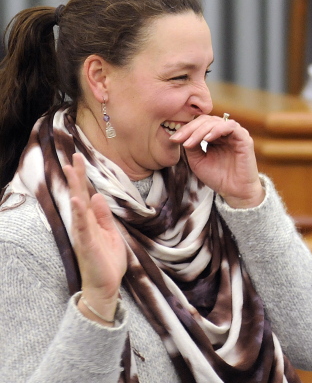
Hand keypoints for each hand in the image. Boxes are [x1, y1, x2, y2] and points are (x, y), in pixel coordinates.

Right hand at [66, 152, 126, 323]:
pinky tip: (77, 201)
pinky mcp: (86, 243)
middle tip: (73, 156)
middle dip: (77, 176)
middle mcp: (84, 224)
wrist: (106, 285)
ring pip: (78, 207)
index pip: (85, 194)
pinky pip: (82, 226)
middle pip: (79, 195)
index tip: (78, 159)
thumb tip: (96, 196)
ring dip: (75, 189)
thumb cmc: (107, 260)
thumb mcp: (110, 232)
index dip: (82, 178)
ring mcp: (83, 233)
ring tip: (72, 171)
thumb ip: (102, 215)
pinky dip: (79, 213)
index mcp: (91, 220)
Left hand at [170, 114, 263, 207]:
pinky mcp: (245, 138)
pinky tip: (206, 139)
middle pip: (207, 120)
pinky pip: (231, 126)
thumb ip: (192, 146)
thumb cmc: (218, 177)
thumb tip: (181, 134)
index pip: (200, 124)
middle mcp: (226, 132)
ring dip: (201, 130)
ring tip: (191, 142)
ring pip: (217, 121)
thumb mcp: (198, 160)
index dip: (186, 129)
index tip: (173, 139)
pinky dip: (217, 130)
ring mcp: (236, 134)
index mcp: (216, 136)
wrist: (234, 192)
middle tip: (179, 139)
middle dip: (190, 128)